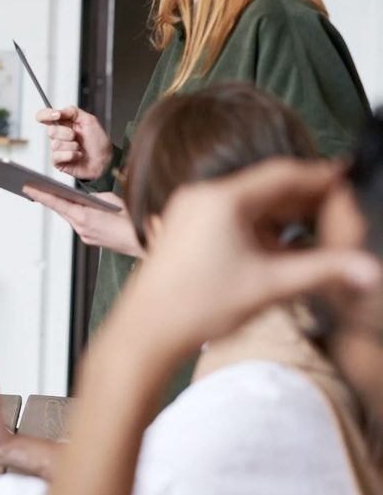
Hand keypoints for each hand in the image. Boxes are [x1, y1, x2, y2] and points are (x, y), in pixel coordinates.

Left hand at [24, 187, 143, 256]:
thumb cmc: (131, 220)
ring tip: (51, 194)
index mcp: (84, 216)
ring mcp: (85, 236)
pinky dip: (75, 214)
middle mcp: (81, 228)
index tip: (27, 187)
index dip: (40, 194)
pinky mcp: (91, 239)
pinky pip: (79, 223)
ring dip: (63, 206)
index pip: (56, 202)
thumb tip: (84, 198)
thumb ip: (93, 197)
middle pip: (61, 209)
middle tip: (33, 187)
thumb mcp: (111, 200)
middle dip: (48, 198)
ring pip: (70, 217)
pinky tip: (75, 208)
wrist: (144, 241)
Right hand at [36, 106, 112, 180]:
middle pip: (50, 130)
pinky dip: (71, 155)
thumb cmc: (99, 142)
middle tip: (77, 136)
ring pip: (56, 144)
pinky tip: (78, 155)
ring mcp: (57, 149)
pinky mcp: (58, 161)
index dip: (46, 114)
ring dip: (72, 146)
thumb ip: (72, 111)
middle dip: (67, 133)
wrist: (105, 160)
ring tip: (80, 148)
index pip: (44, 116)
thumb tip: (57, 111)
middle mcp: (58, 135)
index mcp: (64, 123)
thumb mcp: (89, 120)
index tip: (57, 115)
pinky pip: (57, 156)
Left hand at [116, 159, 382, 350]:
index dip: (321, 177)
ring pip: (250, 205)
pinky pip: (232, 219)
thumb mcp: (270, 286)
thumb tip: (368, 269)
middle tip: (342, 209)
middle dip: (306, 200)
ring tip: (320, 229)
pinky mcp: (186, 231)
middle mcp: (202, 198)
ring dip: (284, 216)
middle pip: (267, 188)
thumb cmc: (195, 306)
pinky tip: (283, 248)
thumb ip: (324, 272)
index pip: (283, 174)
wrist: (146, 331)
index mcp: (220, 199)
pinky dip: (261, 229)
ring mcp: (190, 213)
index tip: (348, 179)